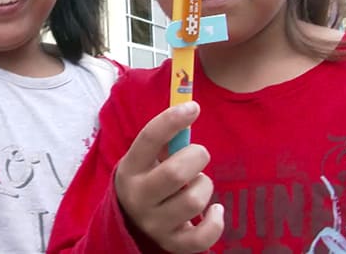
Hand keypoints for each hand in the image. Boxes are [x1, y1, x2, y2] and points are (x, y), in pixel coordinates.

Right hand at [114, 101, 223, 252]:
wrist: (130, 221)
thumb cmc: (148, 178)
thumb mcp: (145, 159)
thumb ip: (165, 138)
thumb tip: (189, 105)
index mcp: (130, 168)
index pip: (149, 139)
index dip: (172, 120)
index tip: (193, 107)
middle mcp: (138, 197)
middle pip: (176, 173)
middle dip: (196, 157)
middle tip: (198, 154)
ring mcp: (154, 223)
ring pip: (194, 201)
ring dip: (205, 187)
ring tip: (198, 185)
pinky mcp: (172, 243)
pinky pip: (203, 237)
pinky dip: (215, 221)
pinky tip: (214, 211)